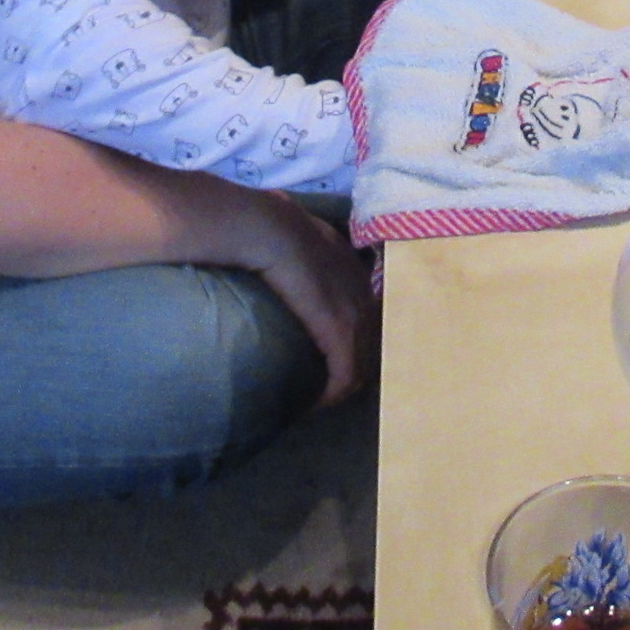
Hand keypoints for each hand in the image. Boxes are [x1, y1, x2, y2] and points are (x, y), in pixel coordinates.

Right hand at [239, 195, 374, 405]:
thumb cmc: (261, 225)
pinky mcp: (340, 329)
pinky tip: (313, 404)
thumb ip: (286, 243)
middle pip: (368, 339)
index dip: (346, 335)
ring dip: (339, 385)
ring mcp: (354, 308)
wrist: (263, 226)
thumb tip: (264, 247)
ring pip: (361, 362)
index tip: (320, 354)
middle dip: (348, 365)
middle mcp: (360, 286)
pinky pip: (346, 373)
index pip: (362, 308)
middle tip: (320, 385)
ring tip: (315, 399)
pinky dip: (331, 393)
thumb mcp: (281, 230)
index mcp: (346, 262)